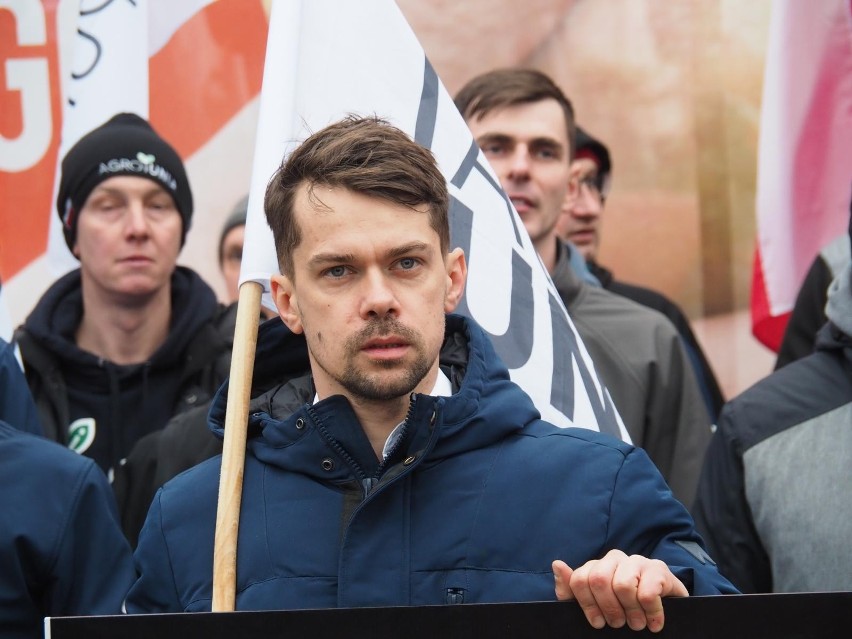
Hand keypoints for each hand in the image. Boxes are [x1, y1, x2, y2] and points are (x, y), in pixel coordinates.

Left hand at [553, 549, 688, 632]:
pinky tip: (653, 621)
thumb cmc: (624, 609)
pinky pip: (647, 592)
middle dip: (609, 609)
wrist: (664, 609)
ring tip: (637, 623)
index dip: (587, 605)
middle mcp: (615, 558)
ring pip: (623, 585)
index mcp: (597, 566)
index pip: (580, 579)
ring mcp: (637, 561)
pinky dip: (651, 613)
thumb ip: (570, 589)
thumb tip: (557, 564)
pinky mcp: (659, 569)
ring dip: (631, 613)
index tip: (597, 622)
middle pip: (599, 580)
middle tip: (619, 624)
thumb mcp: (592, 604)